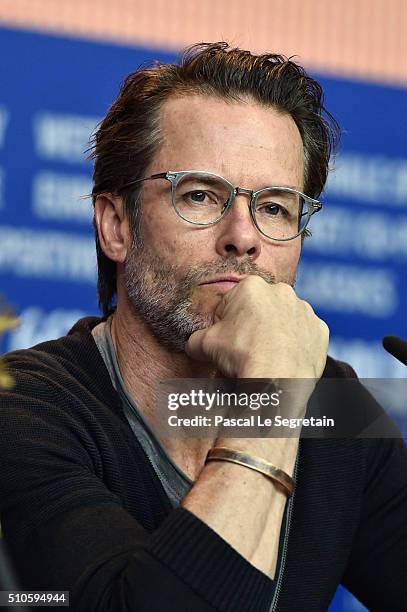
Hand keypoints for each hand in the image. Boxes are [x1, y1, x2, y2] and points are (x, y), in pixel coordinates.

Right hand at [185, 276, 328, 379]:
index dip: (225, 323)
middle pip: (260, 308)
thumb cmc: (241, 356)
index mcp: (252, 287)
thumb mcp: (204, 344)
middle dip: (252, 325)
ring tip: (266, 357)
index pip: (231, 302)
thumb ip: (196, 339)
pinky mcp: (320, 330)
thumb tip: (194, 345)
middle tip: (245, 349)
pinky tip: (285, 360)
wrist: (277, 380)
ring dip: (275, 334)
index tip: (226, 339)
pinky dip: (295, 346)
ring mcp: (304, 310)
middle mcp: (282, 291)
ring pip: (284, 320)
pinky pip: (304, 336)